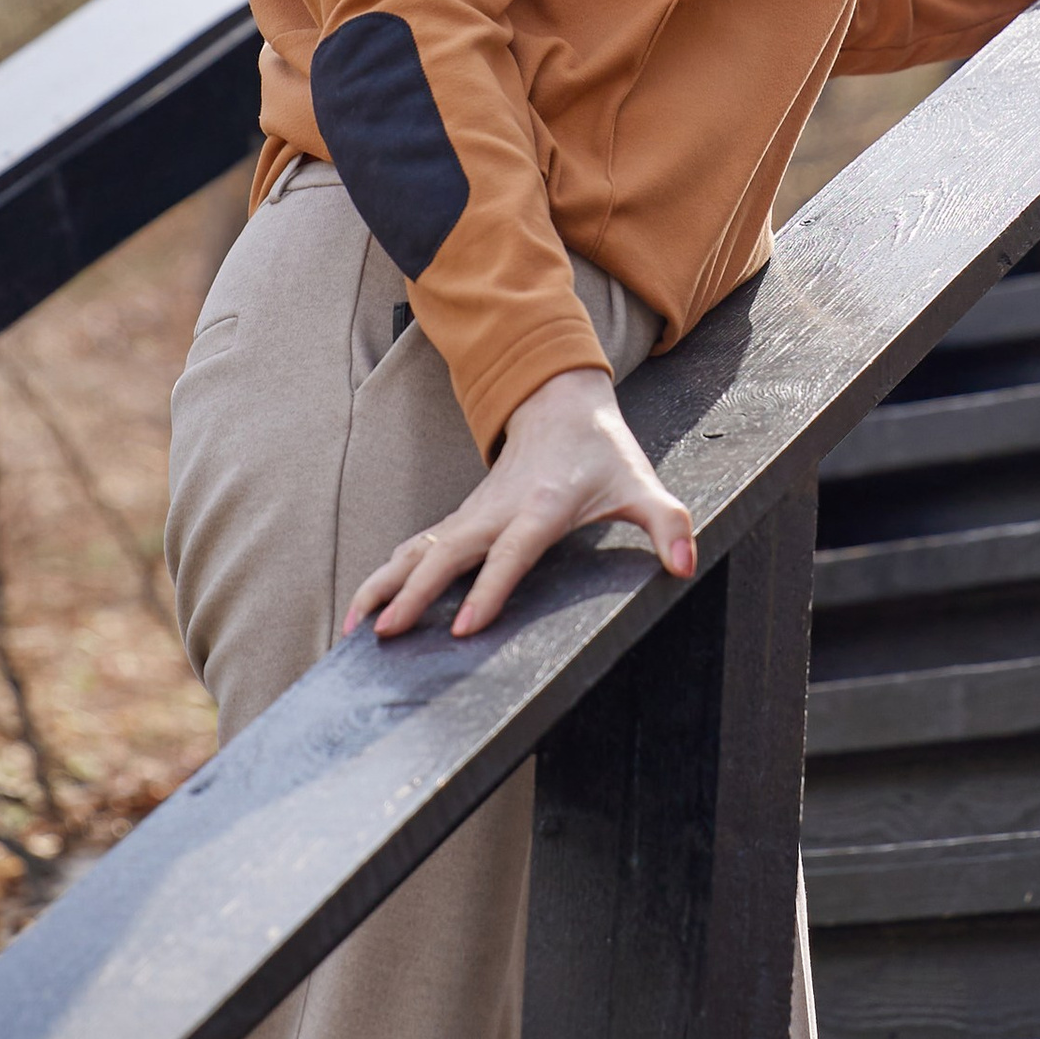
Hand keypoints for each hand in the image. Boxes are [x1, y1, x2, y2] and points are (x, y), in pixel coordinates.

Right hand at [342, 367, 696, 643]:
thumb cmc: (603, 452)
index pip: (512, 554)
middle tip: (385, 635)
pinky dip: (387, 578)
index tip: (464, 628)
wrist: (560, 404)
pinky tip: (365, 610)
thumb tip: (686, 566)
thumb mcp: (641, 484)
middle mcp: (497, 511)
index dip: (489, 590)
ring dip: (384, 585)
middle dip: (413, 593)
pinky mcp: (461, 521)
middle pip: (447, 554)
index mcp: (541, 507)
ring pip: (418, 551)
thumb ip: (667, 524)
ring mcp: (473, 515)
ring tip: (353, 629)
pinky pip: (417, 550)